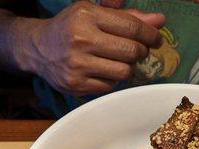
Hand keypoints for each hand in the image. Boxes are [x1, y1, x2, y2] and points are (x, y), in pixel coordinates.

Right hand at [22, 1, 164, 95]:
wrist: (38, 49)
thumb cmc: (71, 27)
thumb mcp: (95, 13)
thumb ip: (127, 16)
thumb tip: (159, 20)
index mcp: (86, 16)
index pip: (131, 27)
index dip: (150, 34)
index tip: (156, 38)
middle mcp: (81, 39)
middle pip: (131, 51)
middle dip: (140, 51)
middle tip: (136, 50)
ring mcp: (78, 65)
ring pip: (123, 72)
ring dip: (128, 67)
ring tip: (120, 60)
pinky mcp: (76, 85)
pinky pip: (110, 86)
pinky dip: (113, 79)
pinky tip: (104, 70)